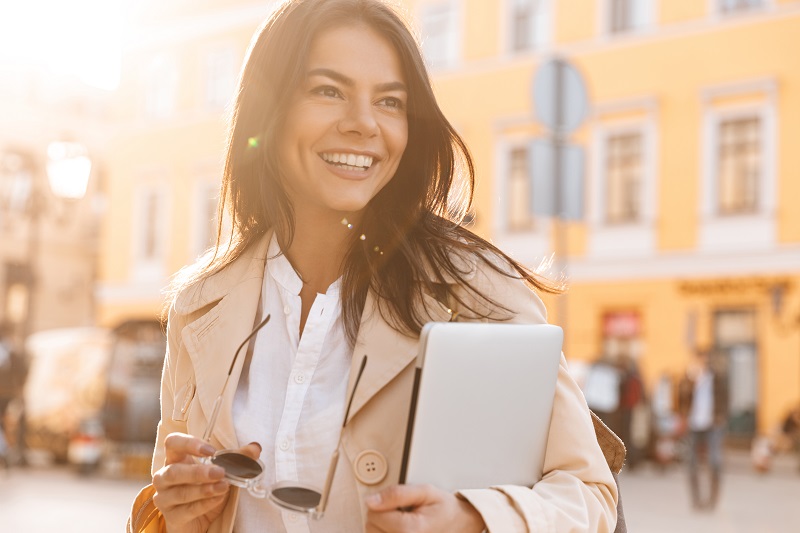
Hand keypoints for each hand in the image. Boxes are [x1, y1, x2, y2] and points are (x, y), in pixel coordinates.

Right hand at [152, 433, 260, 532]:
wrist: (199, 520)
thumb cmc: (206, 488)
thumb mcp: (223, 472)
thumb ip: (237, 458)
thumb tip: (255, 448)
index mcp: (176, 459)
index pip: (173, 443)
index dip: (189, 444)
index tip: (211, 451)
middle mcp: (165, 477)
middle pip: (173, 471)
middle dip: (198, 472)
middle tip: (220, 472)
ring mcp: (165, 498)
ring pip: (180, 492)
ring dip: (204, 489)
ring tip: (224, 487)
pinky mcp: (171, 517)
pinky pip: (186, 510)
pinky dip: (204, 504)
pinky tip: (218, 499)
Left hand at [364, 484, 484, 532]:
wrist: (462, 525)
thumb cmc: (445, 509)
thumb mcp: (425, 492)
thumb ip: (396, 494)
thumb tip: (371, 501)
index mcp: (411, 530)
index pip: (374, 514)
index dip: (383, 503)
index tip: (398, 502)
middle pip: (371, 528)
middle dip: (381, 516)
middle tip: (400, 512)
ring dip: (382, 527)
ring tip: (401, 522)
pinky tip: (397, 530)